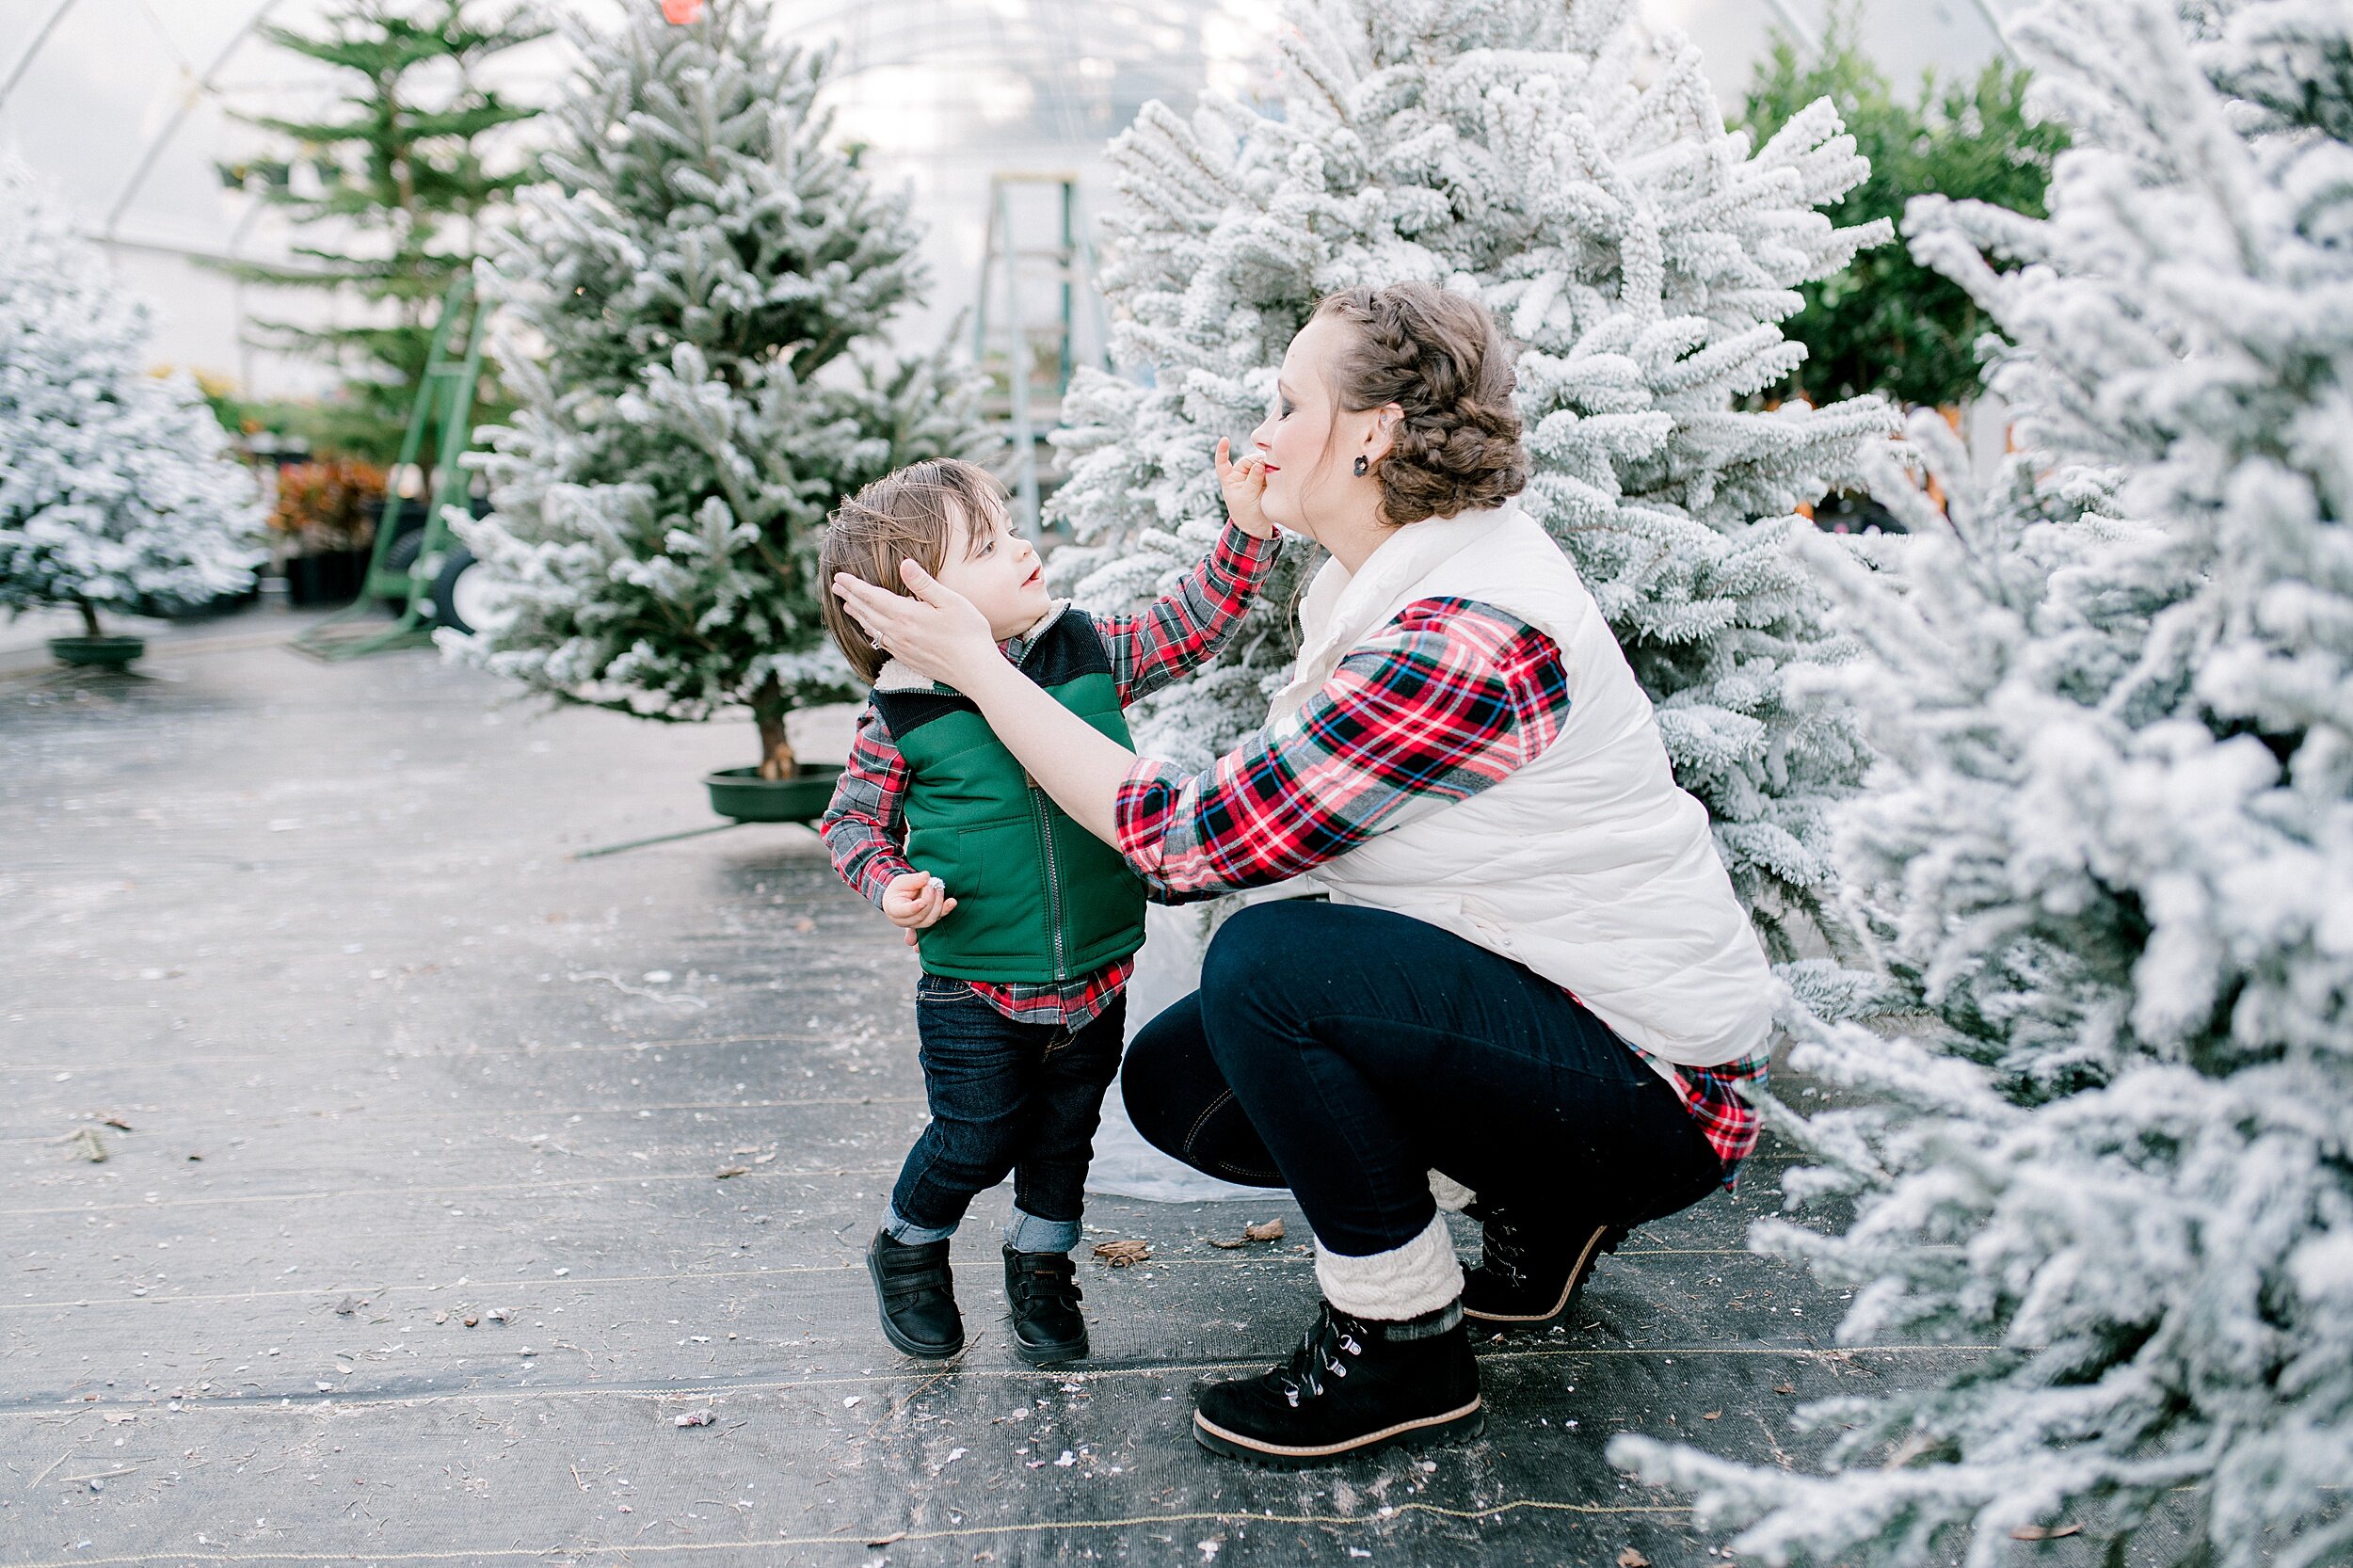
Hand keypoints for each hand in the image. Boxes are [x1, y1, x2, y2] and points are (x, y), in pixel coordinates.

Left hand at [831, 561, 998, 687]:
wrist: (975, 671)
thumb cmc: (968, 633)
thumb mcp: (950, 601)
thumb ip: (924, 583)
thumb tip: (903, 564)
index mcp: (906, 615)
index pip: (872, 596)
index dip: (854, 585)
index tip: (839, 576)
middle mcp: (898, 632)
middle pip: (866, 611)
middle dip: (849, 597)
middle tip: (835, 586)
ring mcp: (901, 647)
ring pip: (871, 627)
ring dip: (857, 614)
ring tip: (847, 605)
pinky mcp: (907, 658)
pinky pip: (881, 641)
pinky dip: (870, 630)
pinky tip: (871, 628)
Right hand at [881, 870, 955, 945]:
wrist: (900, 897)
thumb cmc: (899, 889)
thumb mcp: (902, 881)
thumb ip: (913, 880)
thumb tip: (926, 876)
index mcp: (893, 909)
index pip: (903, 912)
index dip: (914, 908)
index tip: (923, 902)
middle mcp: (904, 921)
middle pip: (920, 916)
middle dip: (929, 900)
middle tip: (933, 885)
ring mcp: (916, 925)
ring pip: (930, 919)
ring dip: (938, 904)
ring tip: (939, 889)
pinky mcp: (927, 922)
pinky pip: (938, 918)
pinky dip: (946, 910)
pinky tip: (952, 902)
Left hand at [1216, 438, 1276, 538]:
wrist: (1258, 527)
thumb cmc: (1248, 514)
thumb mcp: (1248, 496)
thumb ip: (1254, 479)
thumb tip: (1260, 463)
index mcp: (1230, 480)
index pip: (1222, 463)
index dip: (1222, 451)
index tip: (1225, 439)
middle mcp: (1240, 476)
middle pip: (1249, 461)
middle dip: (1258, 462)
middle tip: (1269, 468)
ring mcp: (1252, 477)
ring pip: (1261, 465)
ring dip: (1268, 467)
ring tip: (1274, 475)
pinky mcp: (1264, 480)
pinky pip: (1269, 471)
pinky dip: (1273, 471)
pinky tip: (1278, 474)